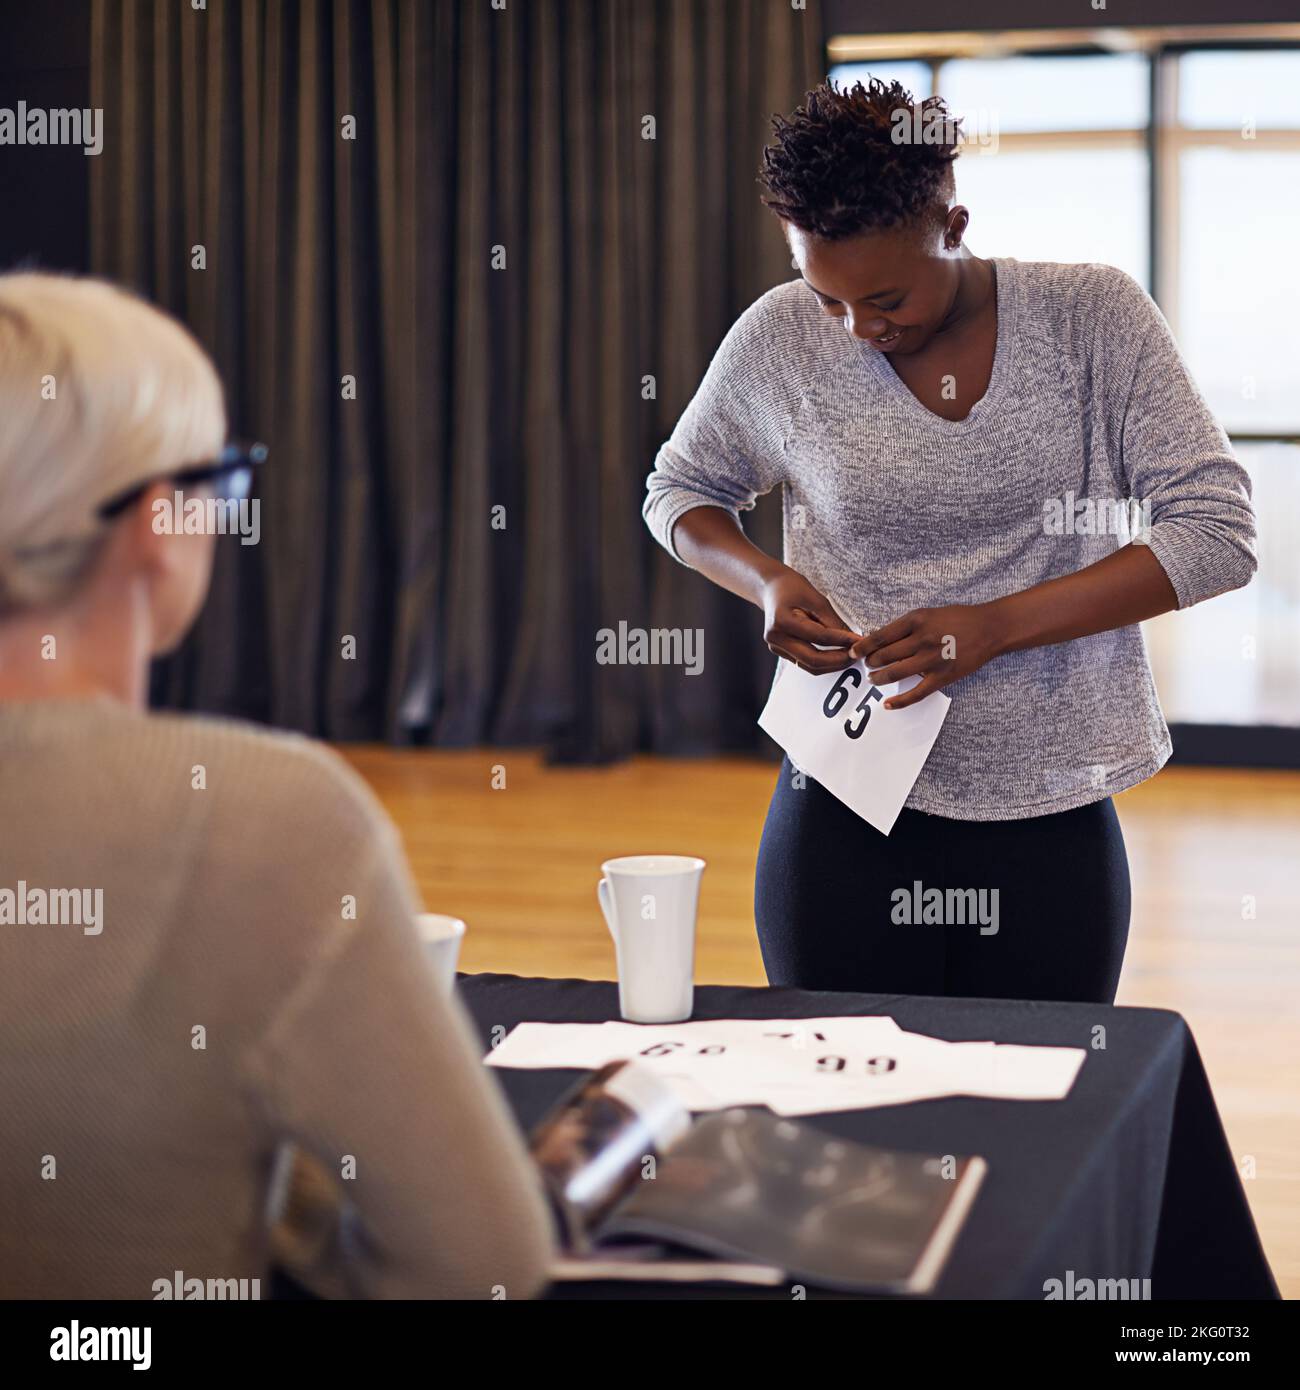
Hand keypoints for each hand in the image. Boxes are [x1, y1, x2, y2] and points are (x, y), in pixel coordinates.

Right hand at [761, 570, 859, 673]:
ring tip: (849, 656)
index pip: (819, 638)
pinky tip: (836, 655)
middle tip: (857, 655)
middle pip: (813, 659)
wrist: (770, 588)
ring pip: (809, 665)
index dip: (842, 641)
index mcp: (783, 621)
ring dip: (832, 665)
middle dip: (838, 660)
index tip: (860, 641)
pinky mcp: (780, 651)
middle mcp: (776, 638)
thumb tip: (852, 641)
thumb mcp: (817, 599)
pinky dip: (822, 662)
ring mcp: (775, 647)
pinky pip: (804, 662)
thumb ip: (833, 622)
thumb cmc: (792, 588)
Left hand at [851, 602, 1006, 708]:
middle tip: (866, 665)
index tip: (853, 652)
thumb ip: (905, 626)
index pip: (880, 636)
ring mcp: (932, 660)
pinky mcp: (942, 677)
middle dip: (871, 662)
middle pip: (884, 655)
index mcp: (916, 620)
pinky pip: (916, 693)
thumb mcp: (927, 614)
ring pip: (895, 673)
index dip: (863, 646)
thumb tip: (877, 640)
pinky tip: (887, 705)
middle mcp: (922, 639)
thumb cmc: (957, 619)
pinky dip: (899, 701)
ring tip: (873, 679)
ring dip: (879, 678)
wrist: (989, 628)